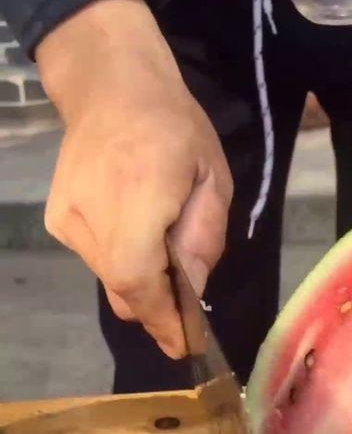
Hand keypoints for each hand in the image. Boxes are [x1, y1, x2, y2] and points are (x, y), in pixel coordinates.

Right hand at [37, 0, 232, 357]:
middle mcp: (91, 215)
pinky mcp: (57, 220)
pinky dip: (122, 262)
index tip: (183, 346)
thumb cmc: (174, 127)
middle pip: (124, 290)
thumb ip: (203, 237)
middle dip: (158, 308)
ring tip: (162, 249)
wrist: (109, 87)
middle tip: (184, 310)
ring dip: (142, 282)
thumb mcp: (212, 178)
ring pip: (110, 279)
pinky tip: (135, 232)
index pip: (139, 281)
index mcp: (137, 197)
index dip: (162, 320)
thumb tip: (192, 290)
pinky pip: (96, 260)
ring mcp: (66, 220)